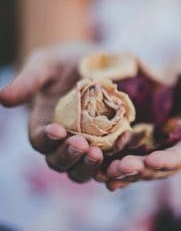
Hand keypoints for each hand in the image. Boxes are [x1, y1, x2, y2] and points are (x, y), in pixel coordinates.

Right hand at [0, 42, 103, 182]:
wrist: (92, 62)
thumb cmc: (65, 62)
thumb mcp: (47, 64)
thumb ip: (29, 80)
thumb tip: (2, 97)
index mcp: (44, 124)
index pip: (40, 141)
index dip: (46, 140)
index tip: (56, 130)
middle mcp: (64, 140)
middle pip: (59, 161)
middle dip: (68, 156)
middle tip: (81, 144)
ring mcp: (86, 144)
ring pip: (82, 168)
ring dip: (87, 166)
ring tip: (98, 154)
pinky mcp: (108, 143)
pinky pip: (108, 162)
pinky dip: (110, 165)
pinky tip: (119, 156)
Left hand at [103, 53, 180, 190]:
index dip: (173, 159)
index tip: (152, 161)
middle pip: (163, 166)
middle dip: (142, 170)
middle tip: (118, 169)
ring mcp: (163, 146)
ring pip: (144, 165)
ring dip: (125, 171)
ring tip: (102, 172)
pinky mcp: (147, 140)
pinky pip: (131, 154)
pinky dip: (116, 161)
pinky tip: (97, 165)